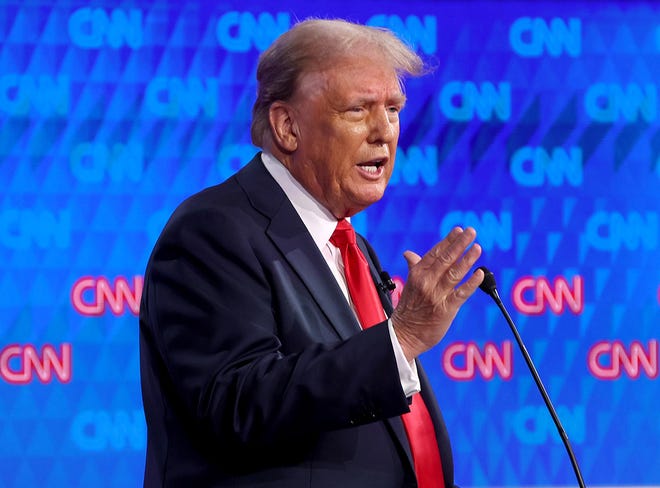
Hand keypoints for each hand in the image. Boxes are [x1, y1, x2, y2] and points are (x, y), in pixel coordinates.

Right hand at [391, 227, 483, 360]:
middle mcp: (426, 281)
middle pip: (446, 259)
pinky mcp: (446, 309)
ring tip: (477, 248)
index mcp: (417, 273)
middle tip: (471, 231)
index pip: (435, 253)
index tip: (458, 230)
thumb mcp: (408, 284)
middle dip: (459, 244)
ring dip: (467, 259)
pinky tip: (479, 274)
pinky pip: (461, 294)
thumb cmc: (408, 309)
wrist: (404, 334)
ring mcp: (436, 295)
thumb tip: (409, 254)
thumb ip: (414, 267)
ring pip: (454, 273)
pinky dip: (471, 283)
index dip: (448, 241)